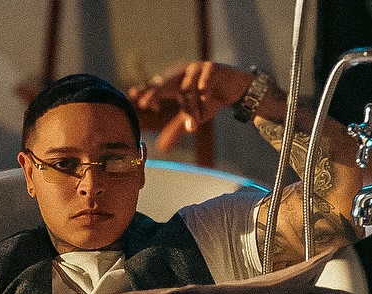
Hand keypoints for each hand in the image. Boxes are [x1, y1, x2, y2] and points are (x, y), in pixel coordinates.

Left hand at [128, 61, 254, 151]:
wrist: (238, 89)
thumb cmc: (212, 100)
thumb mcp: (194, 116)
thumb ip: (177, 128)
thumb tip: (161, 147)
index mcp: (177, 83)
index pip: (158, 87)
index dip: (147, 91)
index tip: (133, 95)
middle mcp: (184, 74)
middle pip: (166, 83)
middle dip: (155, 92)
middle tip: (144, 102)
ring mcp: (198, 69)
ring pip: (187, 89)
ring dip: (191, 107)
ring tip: (196, 123)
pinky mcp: (212, 68)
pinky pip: (204, 84)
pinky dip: (205, 95)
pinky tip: (207, 99)